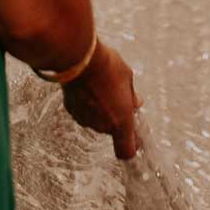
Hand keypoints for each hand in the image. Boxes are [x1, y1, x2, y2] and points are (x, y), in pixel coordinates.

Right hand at [62, 40, 142, 159]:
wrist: (80, 58)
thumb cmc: (108, 66)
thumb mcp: (127, 77)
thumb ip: (131, 95)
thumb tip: (136, 103)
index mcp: (122, 121)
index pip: (127, 151)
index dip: (131, 145)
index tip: (134, 136)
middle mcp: (103, 126)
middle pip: (112, 130)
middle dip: (115, 116)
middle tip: (116, 96)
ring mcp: (86, 120)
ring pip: (97, 121)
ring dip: (100, 110)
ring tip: (100, 87)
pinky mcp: (72, 112)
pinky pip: (83, 112)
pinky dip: (86, 104)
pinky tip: (87, 87)